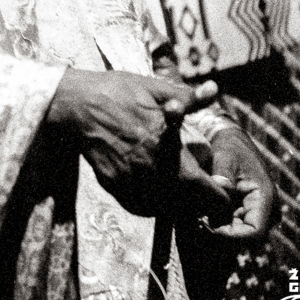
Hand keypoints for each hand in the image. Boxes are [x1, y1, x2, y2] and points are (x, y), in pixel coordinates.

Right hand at [47, 69, 230, 218]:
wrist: (77, 105)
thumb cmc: (118, 92)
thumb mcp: (155, 89)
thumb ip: (189, 97)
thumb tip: (214, 89)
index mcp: (168, 149)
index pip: (206, 190)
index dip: (220, 194)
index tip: (222, 188)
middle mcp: (151, 173)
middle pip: (189, 206)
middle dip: (201, 200)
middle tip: (202, 185)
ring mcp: (131, 183)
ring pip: (166, 210)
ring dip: (179, 203)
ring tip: (180, 184)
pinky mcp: (115, 187)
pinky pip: (141, 207)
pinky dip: (153, 202)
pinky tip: (154, 184)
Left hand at [202, 127, 277, 240]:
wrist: (233, 142)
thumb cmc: (229, 148)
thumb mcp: (224, 156)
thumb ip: (223, 174)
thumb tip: (222, 187)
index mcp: (265, 198)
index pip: (253, 233)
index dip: (230, 236)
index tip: (206, 225)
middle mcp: (267, 211)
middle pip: (246, 240)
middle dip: (222, 235)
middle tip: (198, 222)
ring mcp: (259, 214)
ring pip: (240, 237)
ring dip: (220, 232)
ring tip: (199, 217)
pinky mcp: (249, 214)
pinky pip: (236, 229)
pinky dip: (220, 226)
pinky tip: (203, 216)